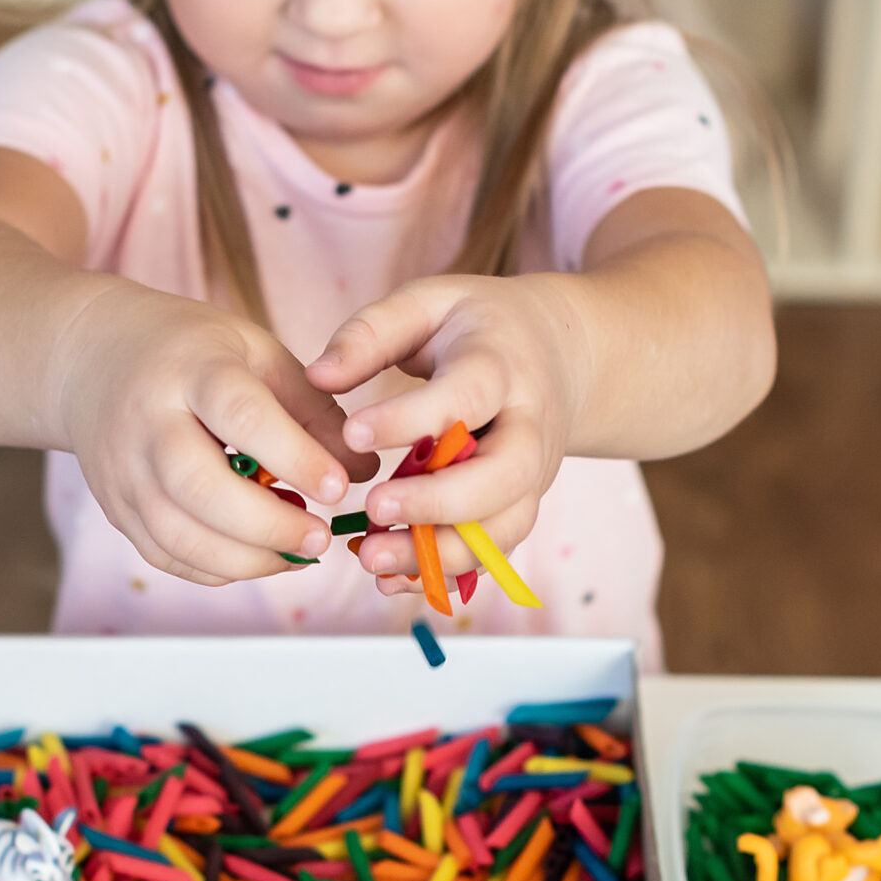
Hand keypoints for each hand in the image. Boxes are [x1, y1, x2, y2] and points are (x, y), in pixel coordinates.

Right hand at [49, 284, 379, 586]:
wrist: (91, 359)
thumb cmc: (192, 355)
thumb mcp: (256, 354)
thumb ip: (312, 410)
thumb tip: (364, 471)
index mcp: (191, 371)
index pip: (242, 416)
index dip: (294, 456)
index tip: (338, 486)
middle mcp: (146, 423)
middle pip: (200, 488)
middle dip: (268, 525)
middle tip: (320, 538)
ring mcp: (123, 472)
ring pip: (180, 537)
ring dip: (247, 559)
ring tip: (297, 552)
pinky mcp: (116, 510)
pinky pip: (168, 557)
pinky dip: (219, 569)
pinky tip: (259, 557)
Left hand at [306, 275, 583, 598]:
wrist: (562, 354)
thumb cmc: (478, 327)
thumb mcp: (429, 303)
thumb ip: (371, 333)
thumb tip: (318, 375)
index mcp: (502, 366)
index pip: (465, 397)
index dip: (410, 419)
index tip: (352, 435)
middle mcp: (528, 427)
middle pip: (503, 475)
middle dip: (437, 501)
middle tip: (372, 509)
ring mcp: (532, 475)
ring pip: (503, 529)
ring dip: (439, 553)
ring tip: (371, 559)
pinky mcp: (522, 507)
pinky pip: (493, 554)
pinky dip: (445, 574)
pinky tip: (392, 578)